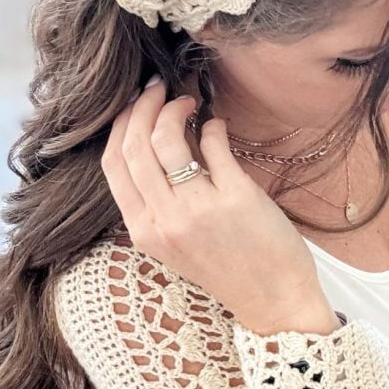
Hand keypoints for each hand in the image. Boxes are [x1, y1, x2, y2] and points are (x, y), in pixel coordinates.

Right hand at [100, 74, 329, 331]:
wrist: (274, 301)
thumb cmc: (227, 268)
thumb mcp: (175, 243)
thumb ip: (159, 203)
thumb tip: (155, 142)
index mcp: (144, 231)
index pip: (114, 164)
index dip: (121, 124)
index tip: (133, 103)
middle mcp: (165, 220)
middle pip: (136, 145)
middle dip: (144, 105)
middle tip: (158, 87)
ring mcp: (199, 208)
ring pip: (167, 139)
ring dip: (175, 108)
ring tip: (189, 102)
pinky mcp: (235, 196)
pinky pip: (213, 143)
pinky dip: (213, 125)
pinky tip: (218, 125)